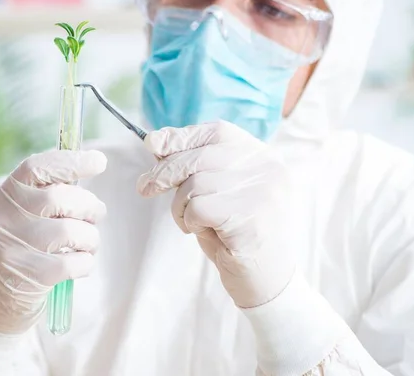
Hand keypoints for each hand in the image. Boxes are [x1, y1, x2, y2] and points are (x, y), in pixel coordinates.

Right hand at [0, 150, 106, 334]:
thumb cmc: (23, 245)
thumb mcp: (24, 213)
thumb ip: (50, 190)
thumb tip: (92, 162)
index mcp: (5, 196)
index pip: (37, 167)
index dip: (71, 161)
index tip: (99, 161)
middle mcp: (5, 219)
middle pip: (60, 198)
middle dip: (90, 205)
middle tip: (96, 214)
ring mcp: (15, 249)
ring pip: (72, 231)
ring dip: (91, 237)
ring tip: (87, 242)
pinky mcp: (30, 277)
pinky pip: (76, 262)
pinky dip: (86, 262)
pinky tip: (78, 264)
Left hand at [137, 121, 294, 308]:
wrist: (267, 283)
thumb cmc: (235, 234)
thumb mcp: (215, 193)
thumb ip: (194, 167)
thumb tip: (154, 143)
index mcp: (263, 157)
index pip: (217, 132)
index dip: (181, 136)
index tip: (152, 144)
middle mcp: (268, 169)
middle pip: (201, 156)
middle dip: (165, 171)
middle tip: (145, 187)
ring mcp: (263, 193)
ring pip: (196, 183)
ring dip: (179, 206)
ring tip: (191, 222)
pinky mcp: (250, 219)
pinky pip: (199, 209)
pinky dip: (189, 221)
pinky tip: (203, 232)